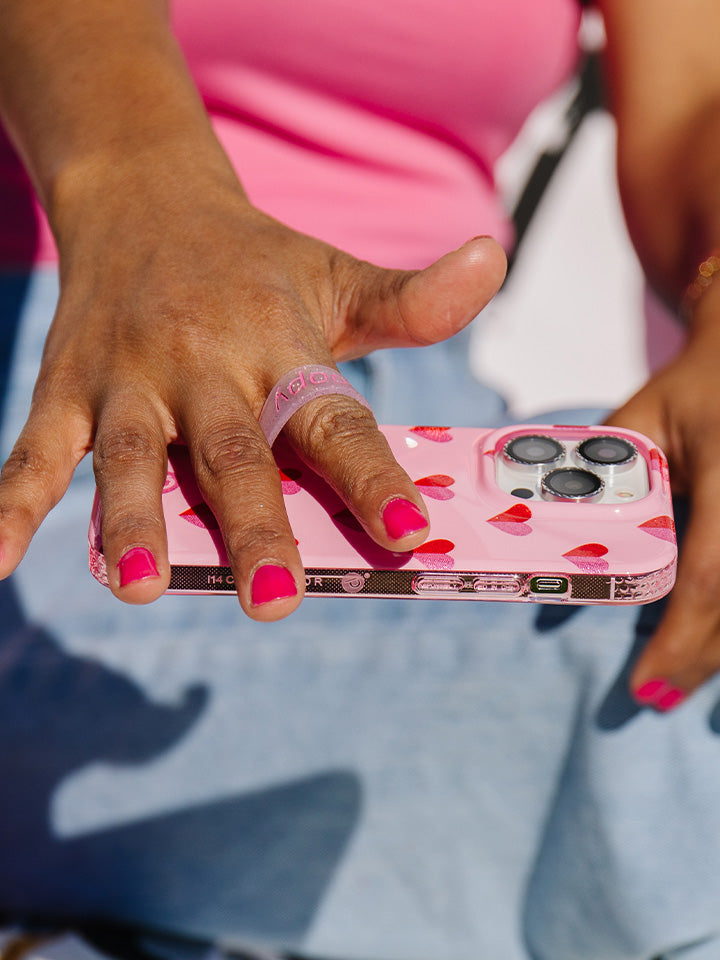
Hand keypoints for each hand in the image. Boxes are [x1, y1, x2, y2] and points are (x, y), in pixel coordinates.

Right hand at [0, 155, 505, 618]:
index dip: (371, 478)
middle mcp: (206, 367)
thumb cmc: (255, 265)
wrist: (147, 196)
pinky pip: (35, 450)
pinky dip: (11, 504)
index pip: (334, 422)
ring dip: (133, 523)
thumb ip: (412, 300)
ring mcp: (130, 380)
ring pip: (133, 458)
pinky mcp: (68, 388)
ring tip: (141, 588)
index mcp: (280, 348)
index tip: (409, 535)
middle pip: (233, 455)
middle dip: (255, 527)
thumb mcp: (336, 276)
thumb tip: (494, 262)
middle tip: (275, 600)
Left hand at [606, 306, 719, 708]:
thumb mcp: (636, 422)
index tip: (646, 683)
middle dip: (702, 658)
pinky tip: (712, 647)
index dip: (681, 636)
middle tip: (657, 695)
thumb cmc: (691, 391)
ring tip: (681, 683)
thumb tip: (549, 544)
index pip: (708, 573)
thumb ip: (593, 475)